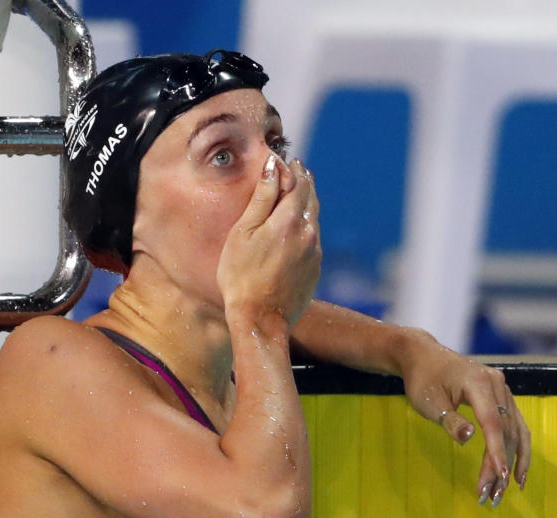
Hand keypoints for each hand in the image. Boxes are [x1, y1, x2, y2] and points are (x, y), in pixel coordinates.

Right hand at [217, 154, 320, 327]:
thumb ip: (261, 198)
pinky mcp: (315, 271)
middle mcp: (308, 234)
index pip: (297, 184)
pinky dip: (307, 227)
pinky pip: (313, 240)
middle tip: (299, 169)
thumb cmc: (241, 276)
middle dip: (305, 181)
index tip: (289, 160)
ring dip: (308, 203)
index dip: (293, 170)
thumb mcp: (243, 233)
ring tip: (301, 192)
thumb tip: (274, 167)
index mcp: (289, 220)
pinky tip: (299, 229)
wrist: (260, 319)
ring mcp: (315, 254)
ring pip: (314, 220)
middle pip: (310, 199)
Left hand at [399, 331, 530, 506]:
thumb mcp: (429, 402)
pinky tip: (515, 471)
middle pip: (506, 430)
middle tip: (492, 495)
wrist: (423, 356)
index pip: (493, 423)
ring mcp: (503, 389)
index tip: (499, 477)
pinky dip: (516, 448)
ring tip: (505, 490)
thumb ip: (450, 421)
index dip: (498, 452)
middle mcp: (497, 384)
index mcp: (479, 383)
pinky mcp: (502, 396)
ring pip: (516, 430)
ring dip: (513, 461)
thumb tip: (470, 438)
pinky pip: (514, 424)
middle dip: (500, 465)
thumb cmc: (423, 379)